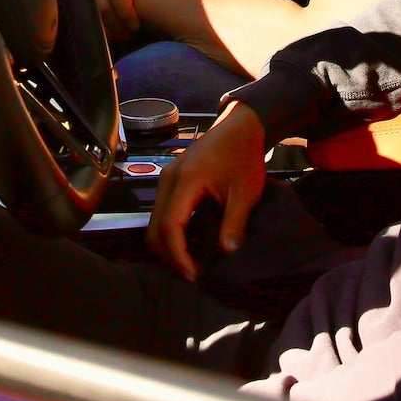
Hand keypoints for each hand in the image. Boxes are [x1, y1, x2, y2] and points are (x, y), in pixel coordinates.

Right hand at [77, 0, 172, 39]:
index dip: (126, 12)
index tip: (135, 26)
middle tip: (128, 35)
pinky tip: (107, 29)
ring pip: (89, 8)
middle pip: (100, 2)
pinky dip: (95, 21)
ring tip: (119, 35)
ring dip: (104, 26)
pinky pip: (82, 7)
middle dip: (114, 24)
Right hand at [150, 101, 266, 278]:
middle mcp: (168, 179)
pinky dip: (169, 233)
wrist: (239, 126)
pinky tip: (188, 244)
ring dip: (167, 246)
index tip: (195, 275)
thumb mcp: (247, 191)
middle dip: (169, 256)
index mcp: (186, 180)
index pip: (170, 226)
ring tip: (191, 263)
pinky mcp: (168, 180)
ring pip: (153, 222)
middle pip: (154, 228)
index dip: (179, 255)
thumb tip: (226, 253)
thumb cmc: (244, 155)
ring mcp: (165, 178)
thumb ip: (235, 222)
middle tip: (193, 274)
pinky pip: (160, 213)